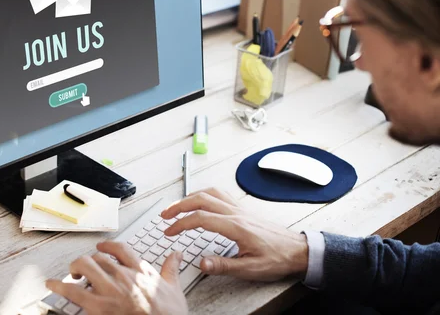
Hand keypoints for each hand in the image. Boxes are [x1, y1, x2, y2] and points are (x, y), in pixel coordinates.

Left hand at [46, 241, 188, 314]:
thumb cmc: (169, 314)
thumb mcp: (174, 289)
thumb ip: (171, 269)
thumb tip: (176, 255)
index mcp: (140, 270)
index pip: (120, 249)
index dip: (107, 246)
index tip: (102, 247)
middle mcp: (123, 276)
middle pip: (98, 257)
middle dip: (88, 261)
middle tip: (84, 268)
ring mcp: (110, 290)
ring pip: (85, 266)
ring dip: (75, 268)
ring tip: (72, 274)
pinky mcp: (99, 306)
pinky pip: (73, 291)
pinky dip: (59, 286)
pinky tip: (51, 285)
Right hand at [160, 188, 307, 281]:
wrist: (298, 250)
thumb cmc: (278, 258)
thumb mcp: (251, 268)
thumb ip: (224, 265)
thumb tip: (201, 263)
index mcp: (235, 226)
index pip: (200, 218)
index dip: (181, 224)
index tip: (169, 231)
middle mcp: (236, 213)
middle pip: (201, 199)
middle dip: (179, 205)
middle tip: (165, 215)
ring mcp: (240, 208)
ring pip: (210, 193)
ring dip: (190, 197)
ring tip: (177, 206)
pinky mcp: (244, 209)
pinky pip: (220, 194)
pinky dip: (205, 194)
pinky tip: (201, 200)